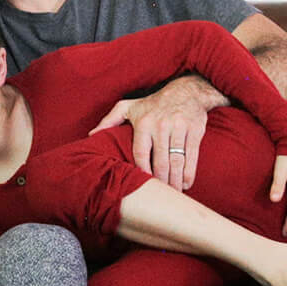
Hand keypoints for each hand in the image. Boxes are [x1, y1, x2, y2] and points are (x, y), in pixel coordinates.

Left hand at [90, 77, 214, 190]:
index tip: (142, 183)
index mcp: (143, 123)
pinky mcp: (195, 130)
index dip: (141, 171)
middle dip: (161, 181)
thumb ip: (110, 120)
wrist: (186, 91)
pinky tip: (186, 183)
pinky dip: (189, 173)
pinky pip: (192, 156)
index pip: (140, 153)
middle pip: (160, 161)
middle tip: (161, 194)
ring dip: (175, 180)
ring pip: (176, 161)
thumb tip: (92, 134)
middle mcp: (161, 126)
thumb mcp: (129, 107)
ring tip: (174, 193)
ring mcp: (179, 128)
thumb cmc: (153, 103)